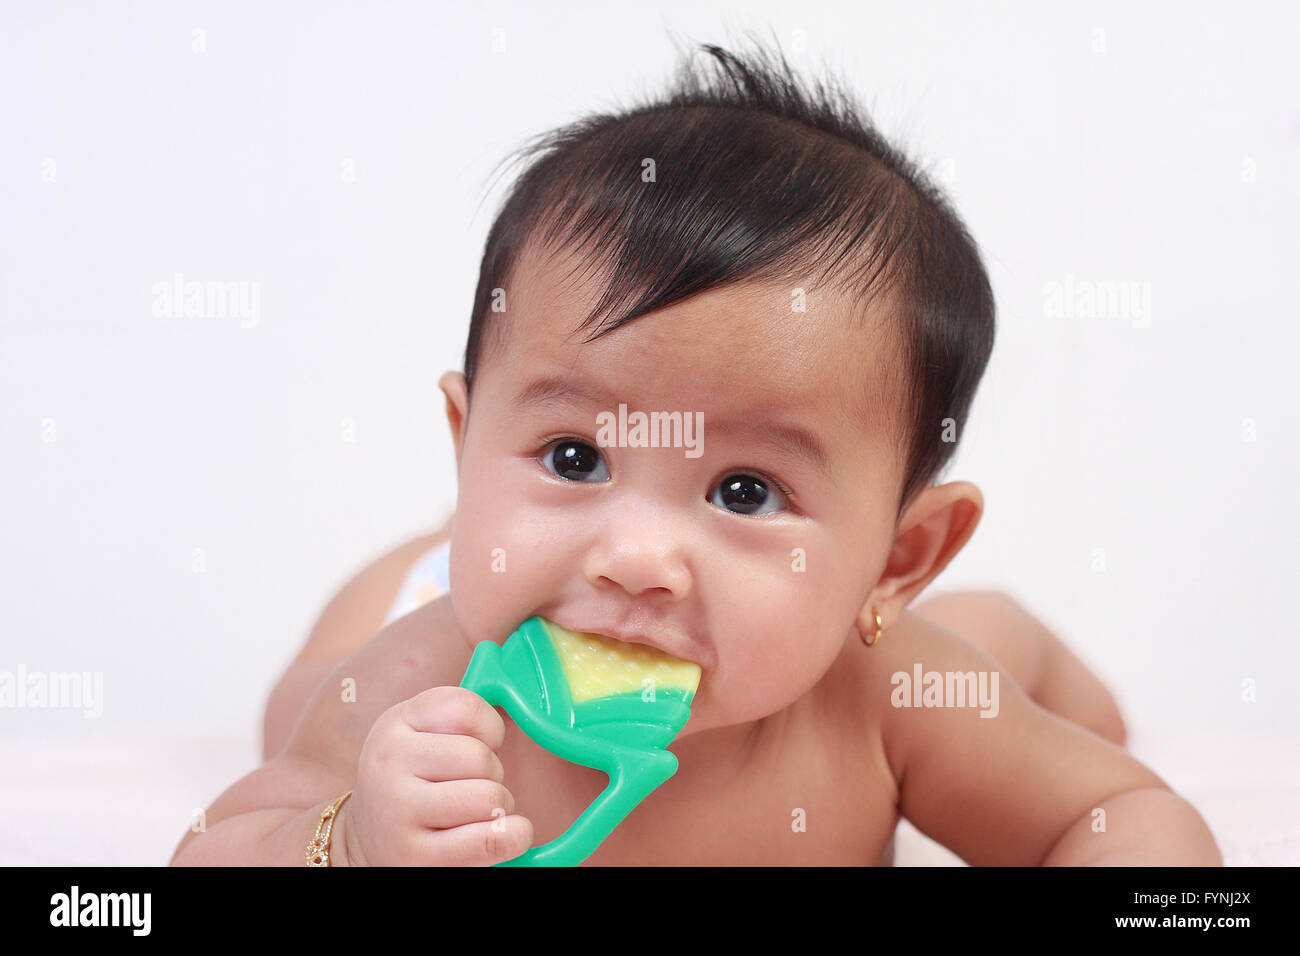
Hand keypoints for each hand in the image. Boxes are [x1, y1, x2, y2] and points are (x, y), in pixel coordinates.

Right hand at [341, 685, 532, 865]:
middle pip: (481, 757)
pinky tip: (509, 834)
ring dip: (500, 807)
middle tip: (475, 786)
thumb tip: (516, 717)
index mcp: (395, 723)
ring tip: (479, 813)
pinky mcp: (413, 856)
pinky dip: (512, 838)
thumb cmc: (411, 779)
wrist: (364, 839)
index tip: (482, 744)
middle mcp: (389, 763)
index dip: (491, 729)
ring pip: (489, 798)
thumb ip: (460, 719)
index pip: (466, 708)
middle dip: (494, 774)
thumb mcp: (419, 734)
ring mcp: (397, 812)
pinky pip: (487, 841)